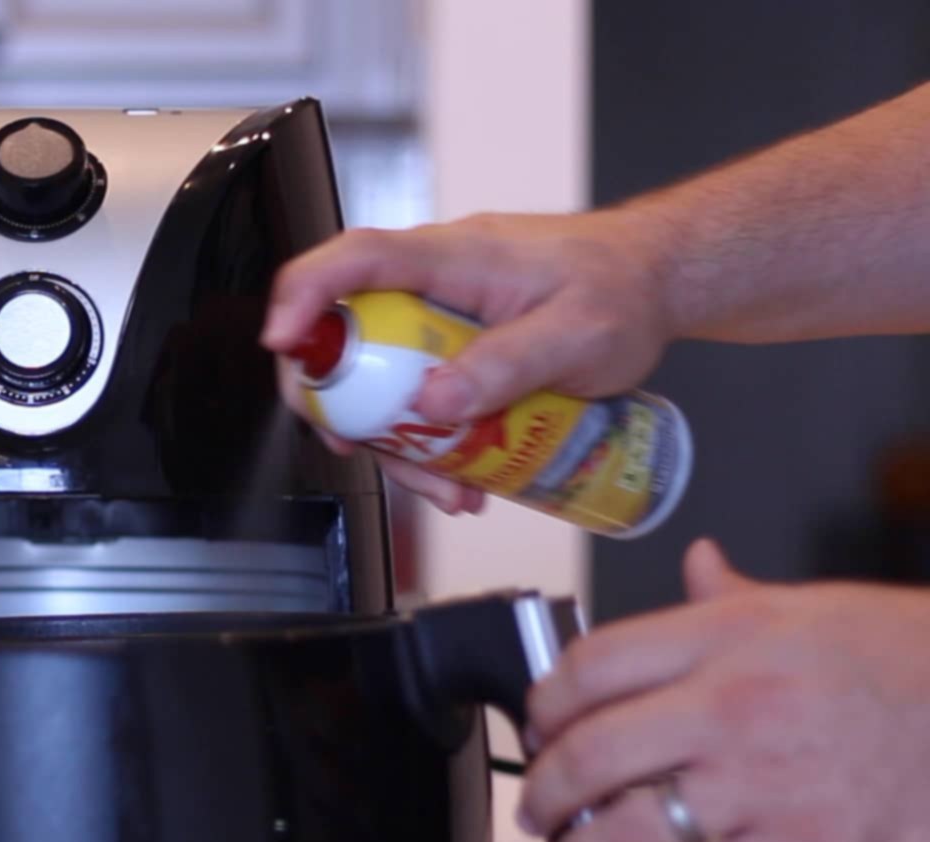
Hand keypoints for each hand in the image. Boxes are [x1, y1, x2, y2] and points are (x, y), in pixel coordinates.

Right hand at [259, 210, 675, 513]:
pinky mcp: (448, 350)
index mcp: (454, 258)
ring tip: (447, 486)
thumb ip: (508, 365)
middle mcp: (432, 283)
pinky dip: (427, 443)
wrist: (656, 282)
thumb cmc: (622, 288)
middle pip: (346, 332)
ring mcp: (436, 318)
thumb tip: (434, 403)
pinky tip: (461, 476)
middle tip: (355, 447)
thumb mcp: (580, 334)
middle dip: (341, 400)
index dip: (304, 296)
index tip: (282, 343)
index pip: (356, 259)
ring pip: (379, 380)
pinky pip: (413, 397)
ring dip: (395, 440)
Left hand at [518, 538, 929, 841]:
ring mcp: (765, 782)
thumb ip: (732, 597)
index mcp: (727, 640)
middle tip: (536, 809)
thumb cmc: (910, 662)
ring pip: (632, 828)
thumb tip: (696, 565)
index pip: (593, 665)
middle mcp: (733, 706)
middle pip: (594, 751)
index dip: (546, 702)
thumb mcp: (813, 608)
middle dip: (545, 789)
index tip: (537, 725)